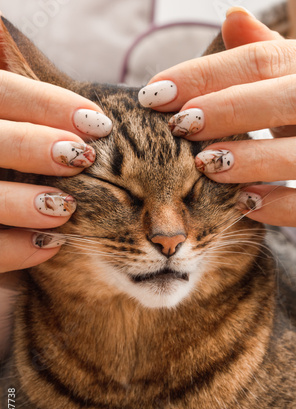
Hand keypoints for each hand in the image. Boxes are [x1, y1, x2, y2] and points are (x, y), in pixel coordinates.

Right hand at [0, 71, 111, 272]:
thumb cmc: (12, 167)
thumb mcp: (16, 131)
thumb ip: (29, 113)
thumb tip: (67, 89)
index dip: (45, 102)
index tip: (98, 122)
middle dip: (33, 145)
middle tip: (82, 157)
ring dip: (23, 202)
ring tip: (66, 207)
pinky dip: (16, 248)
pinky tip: (50, 245)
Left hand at [138, 7, 295, 231]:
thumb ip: (269, 59)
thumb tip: (231, 17)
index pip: (268, 59)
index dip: (209, 74)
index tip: (157, 92)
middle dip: (232, 109)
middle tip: (181, 125)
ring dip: (257, 158)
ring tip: (207, 165)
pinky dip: (286, 207)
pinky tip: (246, 205)